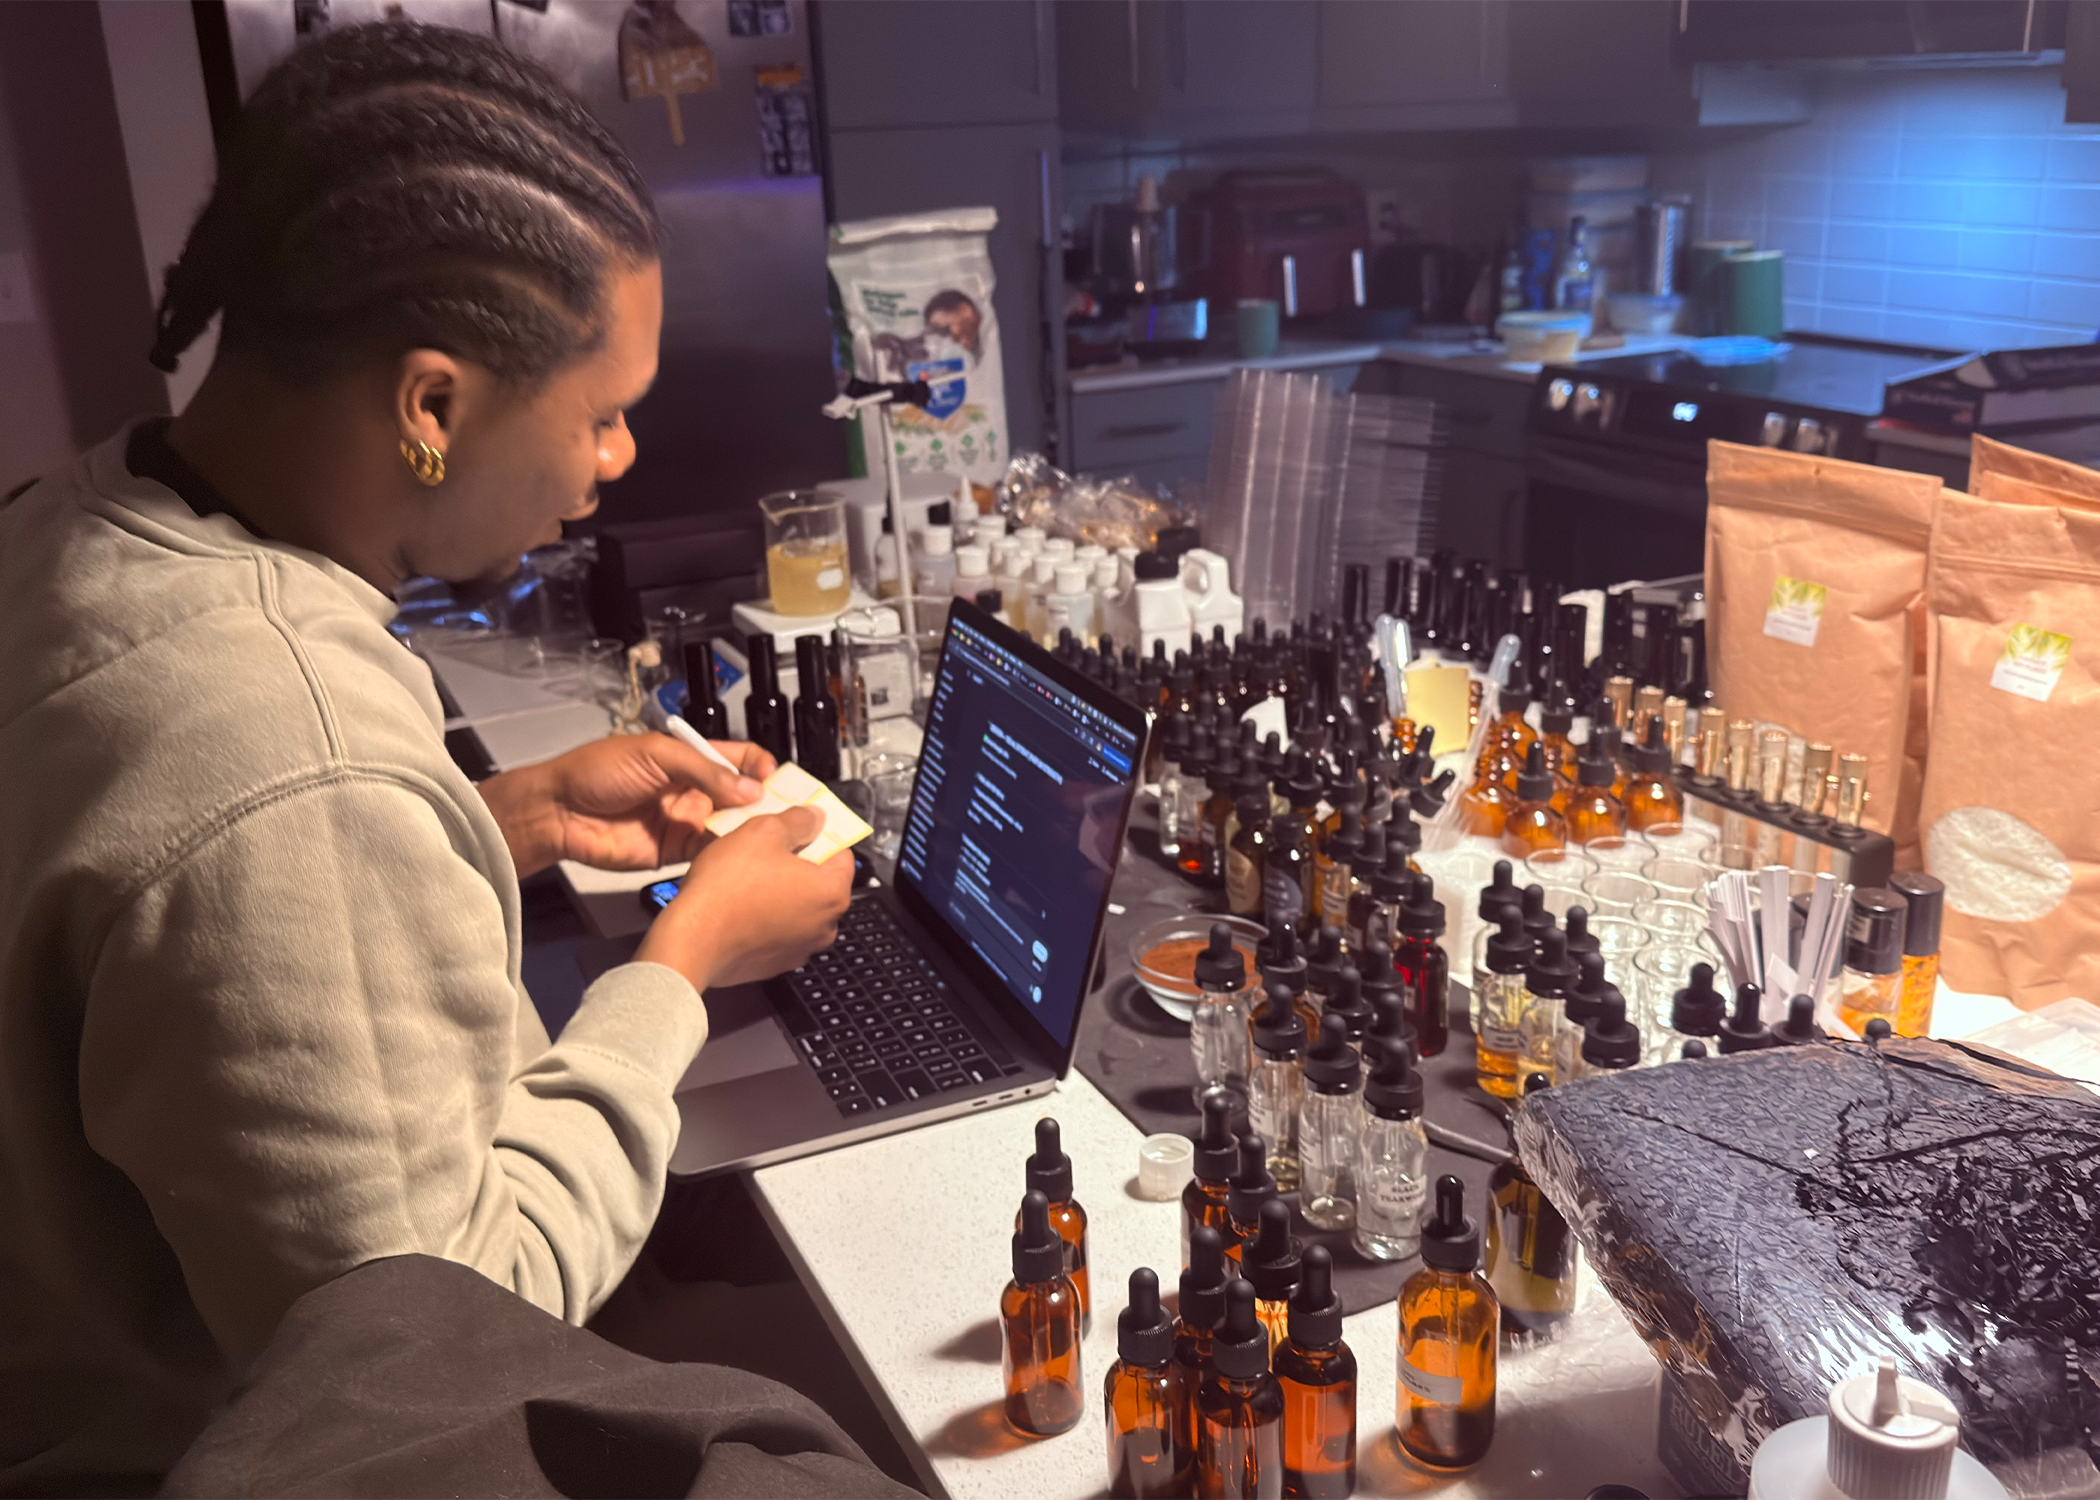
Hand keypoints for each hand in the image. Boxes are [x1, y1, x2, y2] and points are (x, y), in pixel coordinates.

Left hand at [479, 733, 776, 878]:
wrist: (559, 813)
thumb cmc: (599, 771)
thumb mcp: (656, 755)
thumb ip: (705, 770)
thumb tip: (751, 789)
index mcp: (690, 759)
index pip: (738, 759)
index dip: (760, 766)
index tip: (774, 779)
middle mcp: (694, 790)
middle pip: (741, 796)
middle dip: (764, 802)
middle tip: (785, 813)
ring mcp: (686, 822)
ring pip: (731, 826)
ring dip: (749, 830)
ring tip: (772, 836)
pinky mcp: (676, 852)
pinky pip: (710, 853)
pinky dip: (728, 854)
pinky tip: (744, 854)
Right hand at [636, 806, 854, 990]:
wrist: (691, 941)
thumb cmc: (728, 887)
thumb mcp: (763, 832)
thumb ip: (797, 821)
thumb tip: (815, 817)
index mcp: (832, 893)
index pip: (841, 854)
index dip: (818, 836)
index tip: (796, 829)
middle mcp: (825, 926)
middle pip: (820, 883)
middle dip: (797, 864)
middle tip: (766, 850)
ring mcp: (801, 949)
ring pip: (798, 908)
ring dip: (780, 892)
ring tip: (748, 877)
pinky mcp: (775, 964)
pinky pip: (778, 931)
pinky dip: (766, 918)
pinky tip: (740, 905)